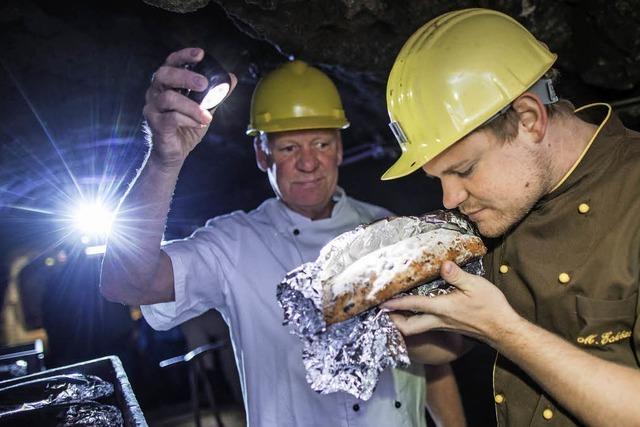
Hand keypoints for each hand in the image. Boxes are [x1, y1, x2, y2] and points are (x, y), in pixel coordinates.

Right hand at [143, 47, 237, 168]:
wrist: (175, 152)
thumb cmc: (186, 126)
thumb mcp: (204, 108)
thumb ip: (215, 93)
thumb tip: (232, 78)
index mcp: (168, 84)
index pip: (171, 62)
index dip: (184, 56)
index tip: (200, 54)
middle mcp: (156, 92)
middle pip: (164, 74)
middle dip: (186, 76)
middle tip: (204, 83)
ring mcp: (152, 107)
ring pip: (169, 98)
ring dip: (192, 106)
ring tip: (207, 116)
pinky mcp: (154, 124)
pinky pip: (171, 117)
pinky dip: (188, 119)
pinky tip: (199, 123)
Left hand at [381, 260, 521, 345]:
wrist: (503, 330)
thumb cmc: (490, 307)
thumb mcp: (476, 286)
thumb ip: (457, 276)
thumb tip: (443, 264)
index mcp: (442, 308)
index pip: (413, 306)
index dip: (396, 303)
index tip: (381, 302)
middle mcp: (439, 320)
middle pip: (409, 327)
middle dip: (394, 322)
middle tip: (383, 313)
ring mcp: (444, 325)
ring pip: (417, 328)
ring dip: (404, 322)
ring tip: (394, 311)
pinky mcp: (450, 327)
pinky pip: (427, 326)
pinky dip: (417, 320)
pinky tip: (417, 311)